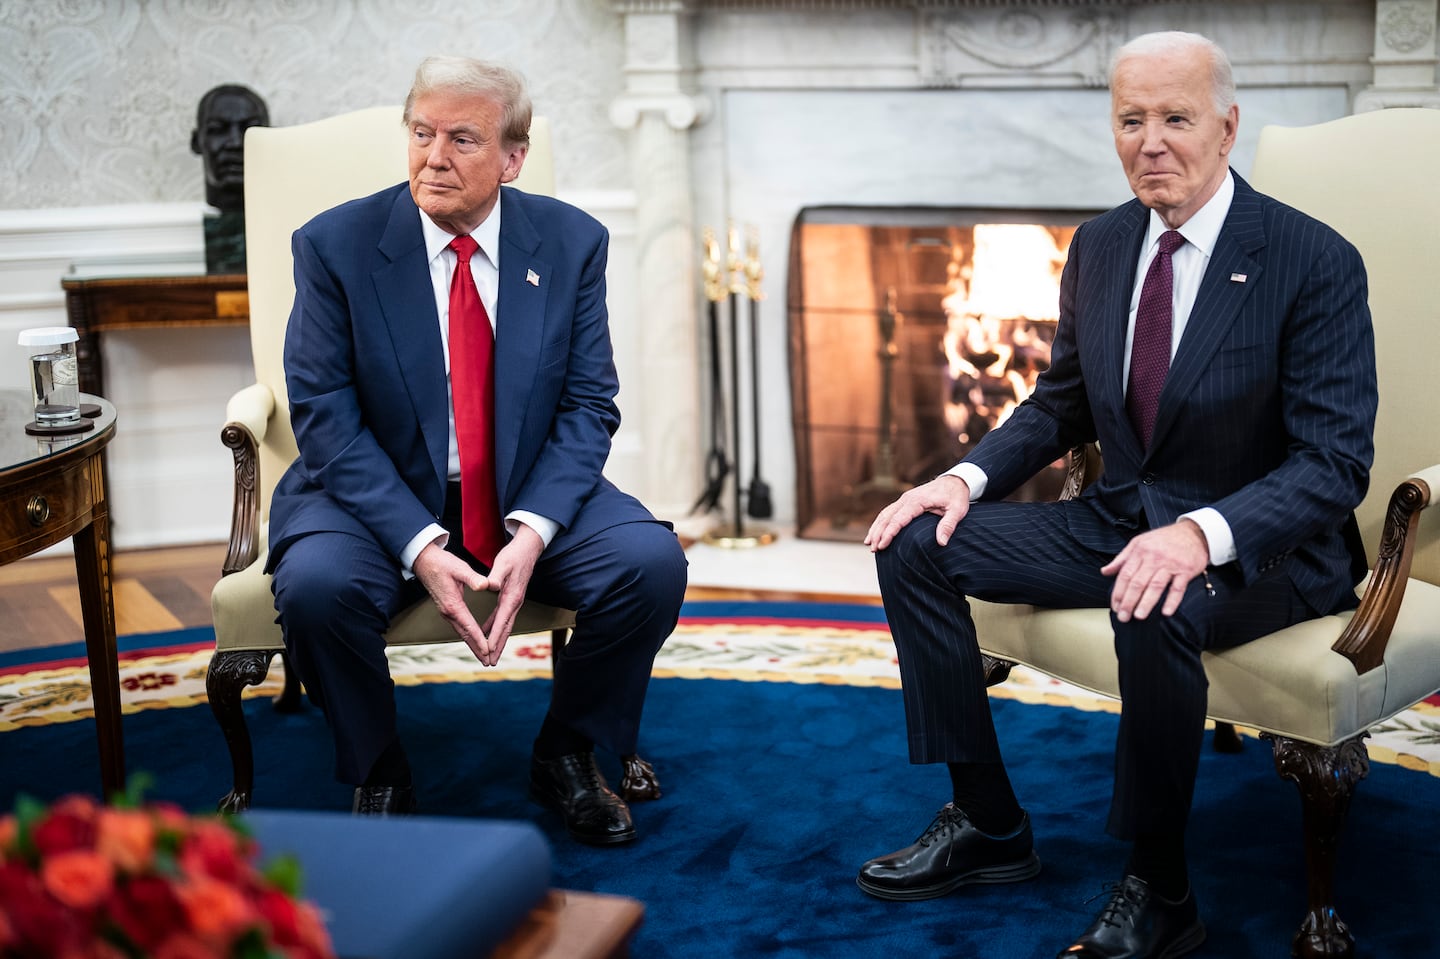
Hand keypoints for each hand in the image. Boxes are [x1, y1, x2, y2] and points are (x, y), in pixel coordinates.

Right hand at [412, 541, 489, 657]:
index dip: (479, 639)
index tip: (488, 651)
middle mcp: (448, 612)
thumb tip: (485, 586)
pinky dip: (468, 636)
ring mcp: (446, 612)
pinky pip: (459, 627)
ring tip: (482, 656)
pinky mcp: (447, 609)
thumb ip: (473, 578)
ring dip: (472, 645)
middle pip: (465, 635)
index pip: (469, 627)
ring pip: (461, 633)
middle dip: (476, 649)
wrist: (424, 561)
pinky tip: (474, 640)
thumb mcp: (460, 568)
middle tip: (487, 662)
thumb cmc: (443, 563)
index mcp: (453, 605)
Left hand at [472, 524, 543, 665]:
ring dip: (497, 641)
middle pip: (505, 629)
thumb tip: (488, 586)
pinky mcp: (512, 598)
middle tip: (490, 662)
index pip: (501, 621)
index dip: (494, 637)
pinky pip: (502, 618)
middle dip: (497, 647)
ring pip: (505, 626)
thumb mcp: (503, 563)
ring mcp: (515, 601)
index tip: (487, 650)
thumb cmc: (515, 555)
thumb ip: (495, 576)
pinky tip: (486, 632)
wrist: (529, 548)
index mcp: (512, 597)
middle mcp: (515, 602)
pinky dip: (495, 628)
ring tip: (489, 655)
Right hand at [865, 475, 971, 551]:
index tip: (882, 546)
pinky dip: (880, 522)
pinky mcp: (905, 502)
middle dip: (878, 533)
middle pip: (887, 517)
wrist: (955, 481)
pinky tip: (876, 533)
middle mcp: (907, 499)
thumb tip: (941, 542)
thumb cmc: (956, 497)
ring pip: (884, 514)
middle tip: (873, 550)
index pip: (898, 519)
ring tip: (869, 544)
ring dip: (876, 528)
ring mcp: (904, 499)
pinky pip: (888, 512)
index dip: (889, 533)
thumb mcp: (957, 510)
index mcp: (917, 501)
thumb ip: (948, 525)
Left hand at [1101, 519, 1209, 621]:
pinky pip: (1178, 588)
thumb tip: (1105, 572)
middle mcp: (1153, 558)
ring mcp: (1170, 564)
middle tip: (1123, 617)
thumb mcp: (1139, 542)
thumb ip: (1122, 558)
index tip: (1114, 607)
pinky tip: (1166, 612)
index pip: (1125, 575)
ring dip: (1146, 602)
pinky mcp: (1186, 570)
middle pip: (1138, 583)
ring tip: (1139, 616)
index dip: (1118, 592)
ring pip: (1155, 586)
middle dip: (1128, 601)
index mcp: (1140, 552)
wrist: (1194, 532)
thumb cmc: (1164, 539)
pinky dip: (1172, 601)